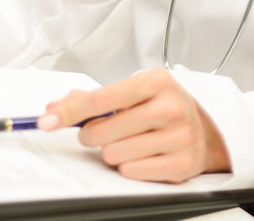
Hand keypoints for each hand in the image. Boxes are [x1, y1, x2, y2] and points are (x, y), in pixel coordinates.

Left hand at [39, 68, 229, 182]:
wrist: (207, 130)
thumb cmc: (164, 108)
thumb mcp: (136, 92)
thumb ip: (93, 98)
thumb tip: (54, 109)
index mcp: (157, 82)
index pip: (101, 98)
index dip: (68, 111)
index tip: (47, 121)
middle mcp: (171, 107)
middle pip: (101, 132)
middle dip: (95, 135)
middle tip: (109, 130)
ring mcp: (179, 136)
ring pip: (113, 154)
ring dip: (115, 152)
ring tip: (133, 142)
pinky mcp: (181, 163)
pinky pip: (131, 172)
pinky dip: (131, 166)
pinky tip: (145, 155)